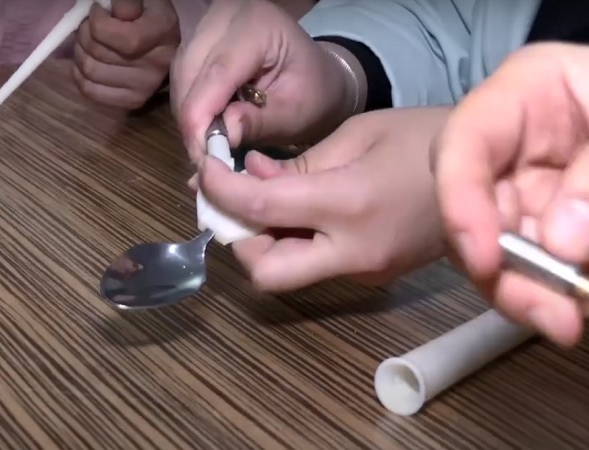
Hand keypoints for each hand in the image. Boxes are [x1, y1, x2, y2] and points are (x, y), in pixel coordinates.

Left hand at [73, 0, 179, 109]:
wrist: (161, 40)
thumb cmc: (145, 13)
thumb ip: (127, 1)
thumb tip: (112, 12)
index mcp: (163, 30)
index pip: (124, 39)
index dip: (98, 23)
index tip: (97, 10)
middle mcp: (158, 63)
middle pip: (100, 54)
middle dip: (83, 34)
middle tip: (87, 26)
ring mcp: (146, 87)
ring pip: (91, 71)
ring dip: (79, 53)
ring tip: (86, 43)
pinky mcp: (133, 101)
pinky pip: (91, 91)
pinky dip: (79, 75)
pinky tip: (86, 61)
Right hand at [172, 0, 354, 163]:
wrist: (317, 77)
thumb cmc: (313, 93)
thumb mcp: (296, 112)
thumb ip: (259, 122)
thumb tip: (221, 136)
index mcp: (258, 26)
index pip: (218, 71)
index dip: (201, 117)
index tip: (201, 157)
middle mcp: (225, 17)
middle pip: (190, 71)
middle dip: (192, 120)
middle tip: (204, 158)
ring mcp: (208, 26)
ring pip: (181, 75)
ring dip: (188, 115)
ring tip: (206, 145)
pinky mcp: (199, 40)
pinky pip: (182, 77)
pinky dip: (190, 106)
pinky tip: (204, 127)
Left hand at [197, 107, 447, 290]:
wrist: (488, 176)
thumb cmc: (424, 138)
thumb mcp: (357, 135)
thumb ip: (297, 166)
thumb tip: (250, 177)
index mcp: (349, 205)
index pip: (260, 206)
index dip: (220, 190)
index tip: (204, 172)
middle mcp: (353, 252)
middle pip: (267, 272)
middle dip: (239, 239)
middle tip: (234, 204)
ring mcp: (365, 271)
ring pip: (289, 274)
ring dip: (262, 242)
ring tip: (261, 200)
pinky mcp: (373, 276)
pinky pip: (316, 266)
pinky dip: (293, 242)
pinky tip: (298, 211)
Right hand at [433, 43, 588, 346]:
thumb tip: (563, 242)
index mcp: (518, 96)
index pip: (461, 146)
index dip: (460, 204)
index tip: (485, 261)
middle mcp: (507, 152)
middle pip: (474, 213)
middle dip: (504, 271)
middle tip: (553, 317)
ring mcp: (527, 190)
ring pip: (500, 252)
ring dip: (530, 292)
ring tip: (570, 321)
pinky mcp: (549, 225)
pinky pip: (538, 266)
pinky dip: (555, 292)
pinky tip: (574, 308)